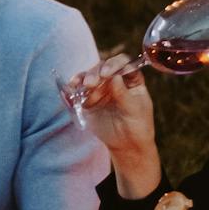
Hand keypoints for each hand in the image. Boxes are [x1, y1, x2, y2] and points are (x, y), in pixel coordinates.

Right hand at [68, 54, 161, 186]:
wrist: (126, 145)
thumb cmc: (137, 126)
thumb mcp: (134, 110)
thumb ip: (124, 94)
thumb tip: (114, 77)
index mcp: (133, 79)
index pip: (124, 64)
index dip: (115, 65)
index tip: (107, 73)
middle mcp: (117, 79)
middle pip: (104, 67)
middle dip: (96, 73)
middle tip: (90, 83)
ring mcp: (102, 88)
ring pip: (91, 76)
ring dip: (85, 78)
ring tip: (82, 87)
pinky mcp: (90, 98)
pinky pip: (80, 89)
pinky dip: (75, 87)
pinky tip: (71, 88)